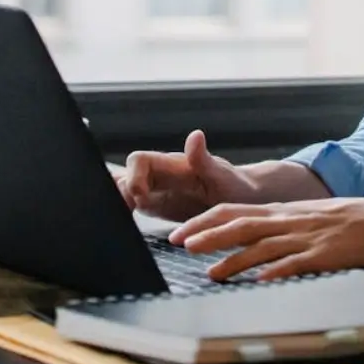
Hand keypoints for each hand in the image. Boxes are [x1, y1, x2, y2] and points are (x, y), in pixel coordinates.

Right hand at [115, 130, 259, 221]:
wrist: (243, 200)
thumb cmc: (235, 186)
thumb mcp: (223, 176)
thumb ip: (204, 160)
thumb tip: (195, 135)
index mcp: (173, 166)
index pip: (139, 160)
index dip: (132, 176)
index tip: (140, 195)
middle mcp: (160, 176)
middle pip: (125, 176)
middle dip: (120, 193)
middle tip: (128, 213)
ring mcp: (156, 192)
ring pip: (124, 191)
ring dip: (119, 204)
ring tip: (123, 221)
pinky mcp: (156, 207)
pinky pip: (132, 205)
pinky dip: (124, 213)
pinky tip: (125, 228)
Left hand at [168, 197, 363, 281]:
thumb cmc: (344, 219)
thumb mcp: (304, 214)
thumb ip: (276, 224)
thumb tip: (246, 235)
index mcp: (281, 210)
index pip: (232, 211)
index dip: (203, 221)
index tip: (180, 233)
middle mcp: (287, 221)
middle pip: (240, 225)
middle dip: (208, 236)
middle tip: (181, 245)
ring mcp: (304, 238)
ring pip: (261, 246)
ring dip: (234, 259)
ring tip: (211, 273)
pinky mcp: (322, 255)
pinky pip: (295, 263)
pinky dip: (276, 271)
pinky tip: (260, 279)